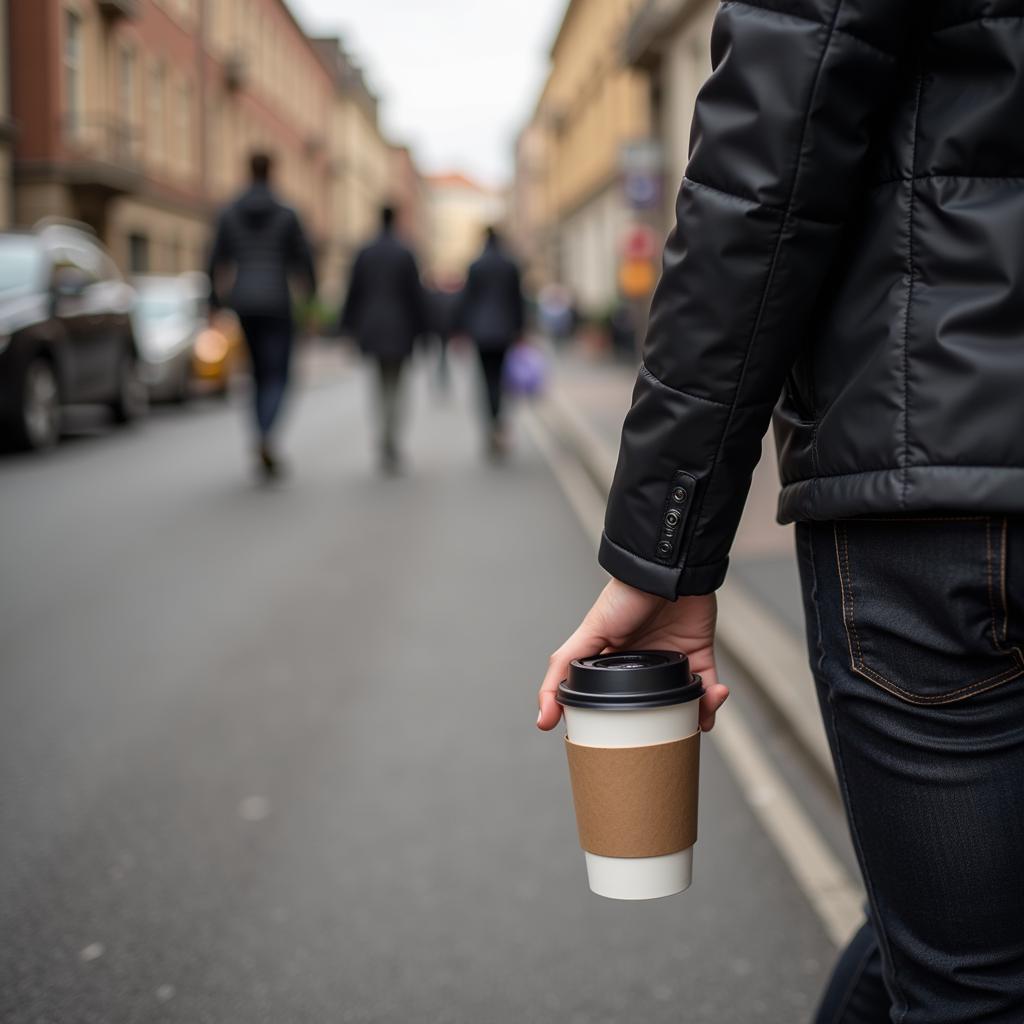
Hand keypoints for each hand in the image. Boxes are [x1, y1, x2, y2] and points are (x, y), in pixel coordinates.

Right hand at [537, 578, 728, 732]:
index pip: (612, 706)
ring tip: (693, 724)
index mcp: (614, 665)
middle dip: (658, 730)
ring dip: (690, 720)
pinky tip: (710, 703)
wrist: (667, 573)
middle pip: (652, 712)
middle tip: (662, 743)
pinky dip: (710, 704)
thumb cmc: (624, 597)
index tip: (619, 748)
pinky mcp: (699, 657)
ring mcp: (672, 664)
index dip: (616, 728)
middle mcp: (644, 668)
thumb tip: (543, 719)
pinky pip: (706, 691)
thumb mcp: (586, 636)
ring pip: (682, 707)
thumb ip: (560, 673)